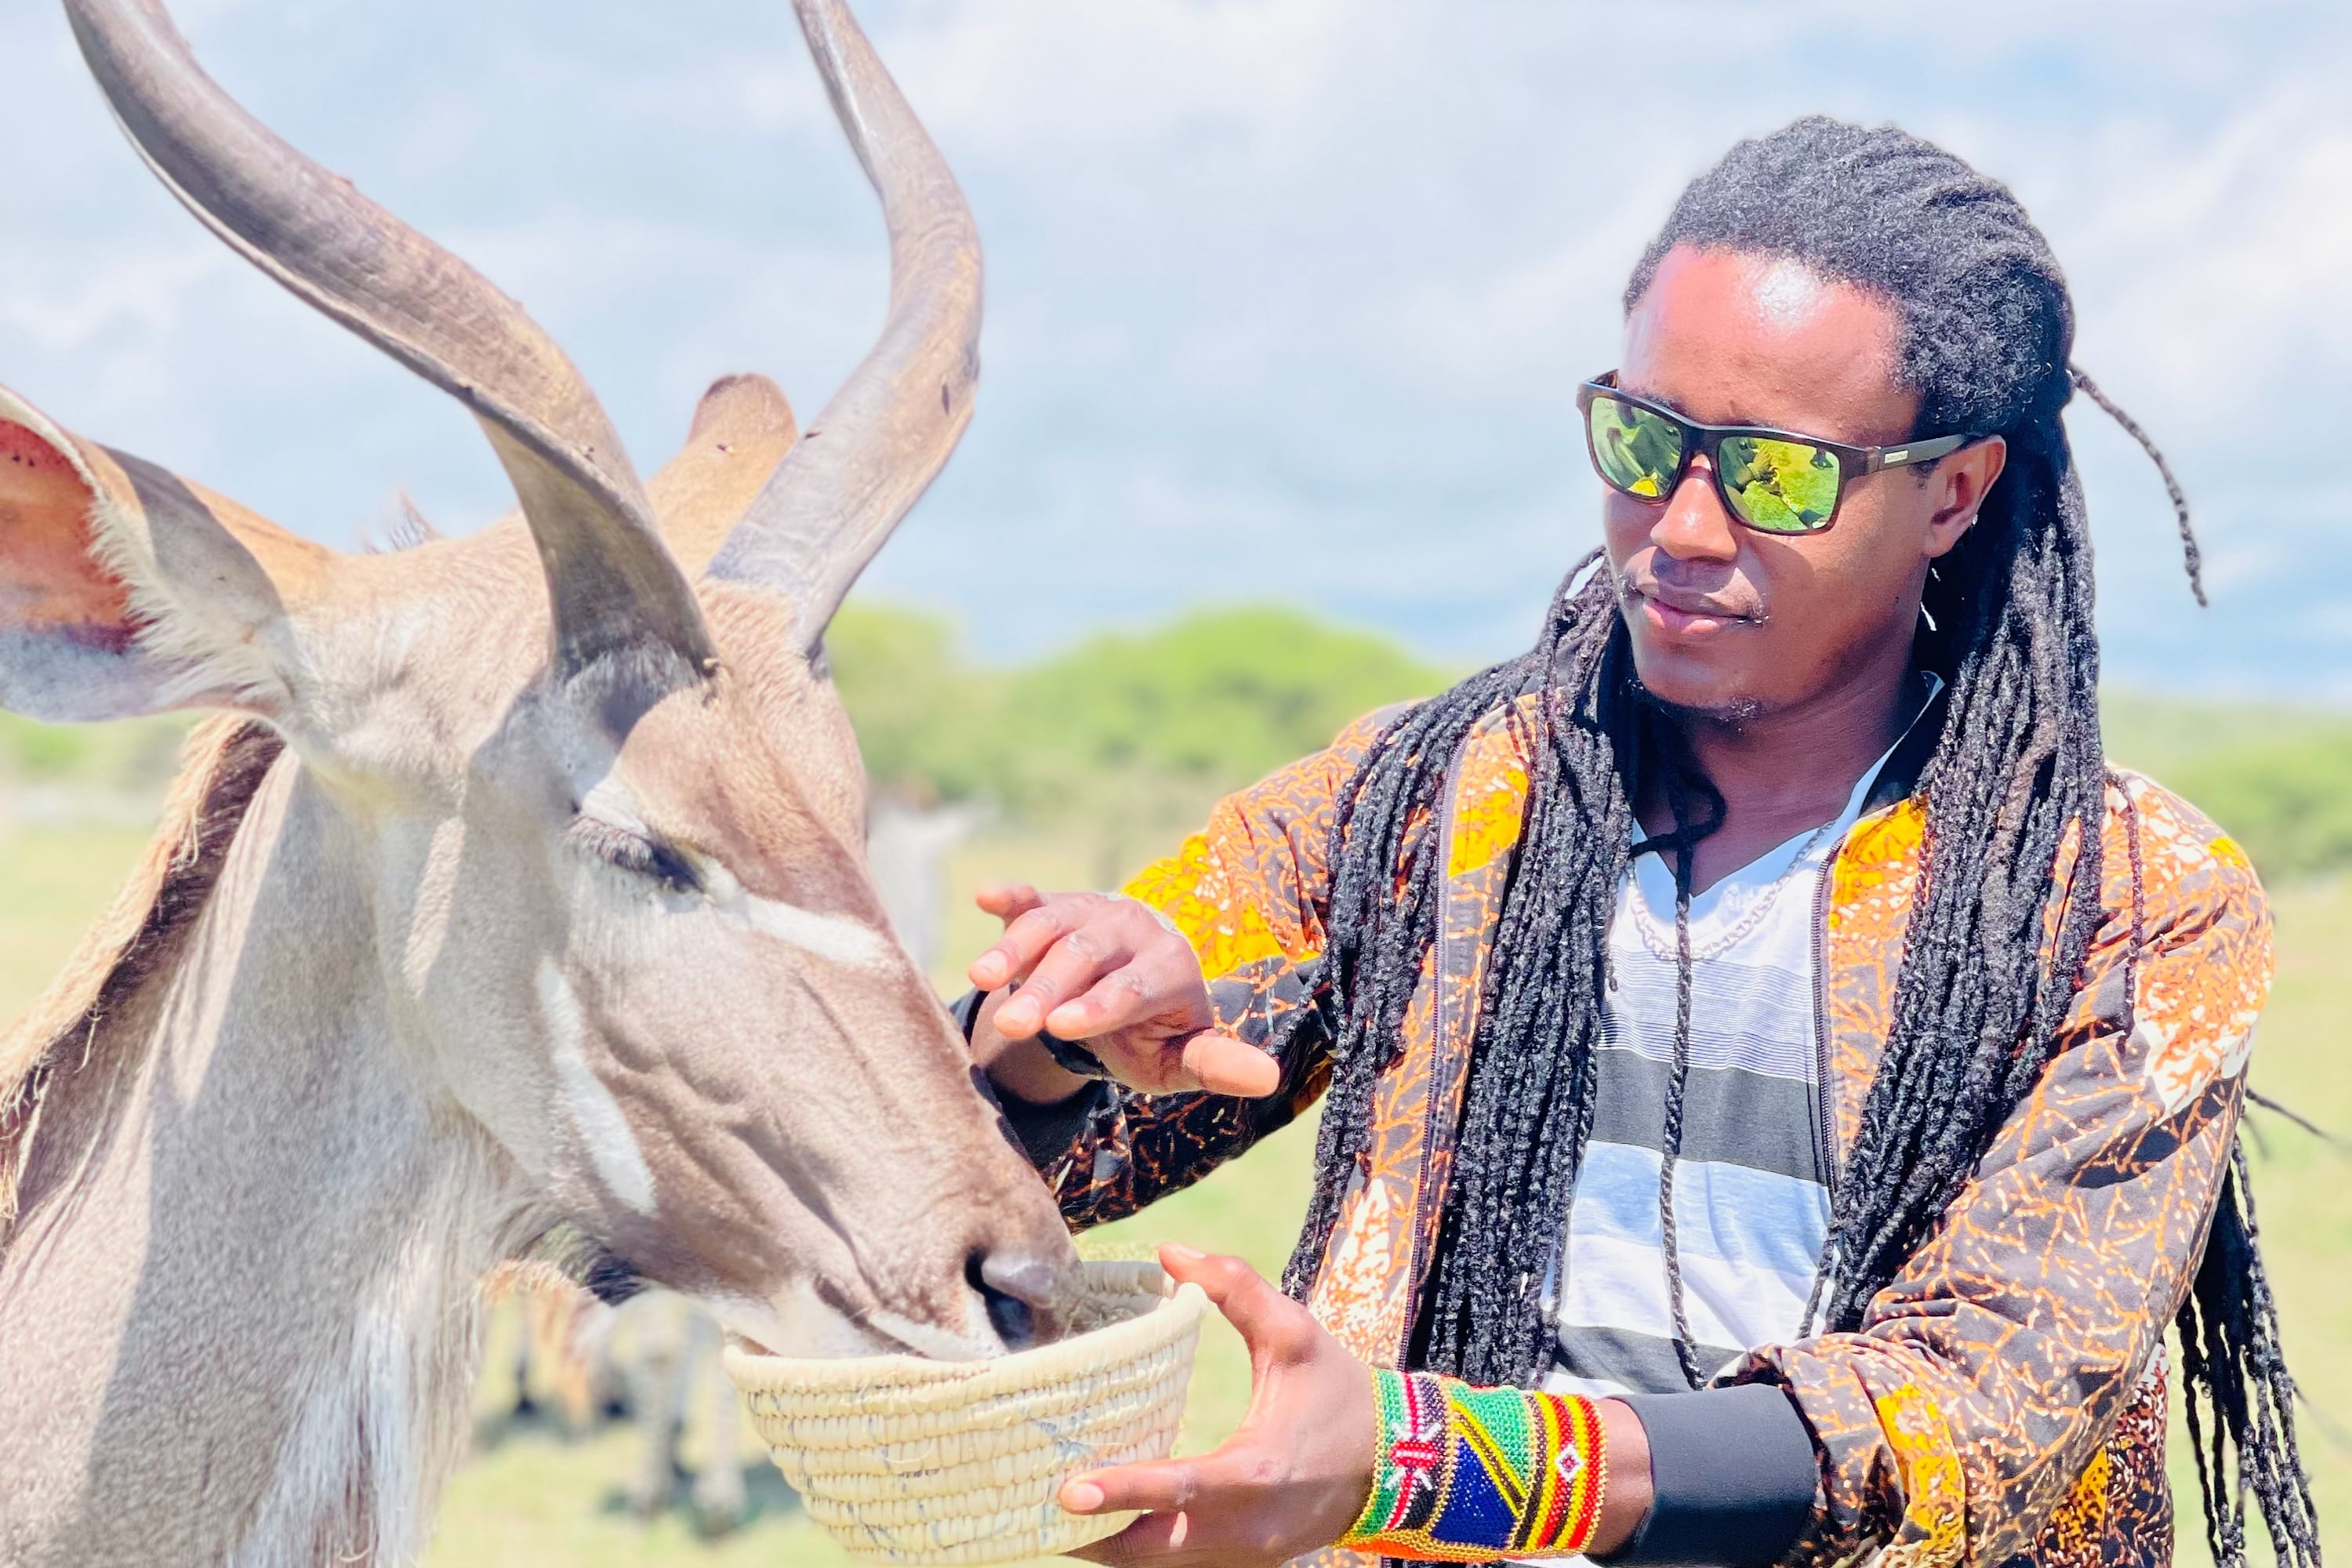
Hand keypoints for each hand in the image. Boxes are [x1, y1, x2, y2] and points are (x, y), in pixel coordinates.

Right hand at [967, 886, 1280, 1100]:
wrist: (1127, 990)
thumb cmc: (1153, 1032)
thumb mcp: (1181, 1056)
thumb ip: (1214, 1064)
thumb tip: (1269, 1078)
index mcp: (1170, 967)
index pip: (1133, 987)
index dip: (1099, 1005)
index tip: (1062, 1026)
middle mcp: (1133, 930)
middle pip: (1085, 956)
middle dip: (1046, 989)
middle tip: (1011, 1024)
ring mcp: (1092, 912)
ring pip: (1051, 925)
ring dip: (1014, 950)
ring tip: (981, 980)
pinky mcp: (1055, 903)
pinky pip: (1032, 895)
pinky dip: (1010, 894)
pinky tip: (985, 893)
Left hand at [1059, 1244, 1373, 1566]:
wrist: (1399, 1463)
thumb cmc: (1341, 1393)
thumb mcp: (1294, 1332)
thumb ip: (1235, 1286)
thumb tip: (1170, 1251)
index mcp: (1257, 1471)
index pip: (1178, 1489)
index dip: (1122, 1491)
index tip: (1067, 1490)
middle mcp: (1248, 1528)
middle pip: (1151, 1550)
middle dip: (1090, 1538)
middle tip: (1034, 1508)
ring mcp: (1247, 1555)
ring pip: (1161, 1566)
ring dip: (1109, 1548)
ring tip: (1052, 1520)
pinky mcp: (1247, 1563)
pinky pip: (1180, 1565)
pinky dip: (1140, 1549)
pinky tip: (1103, 1526)